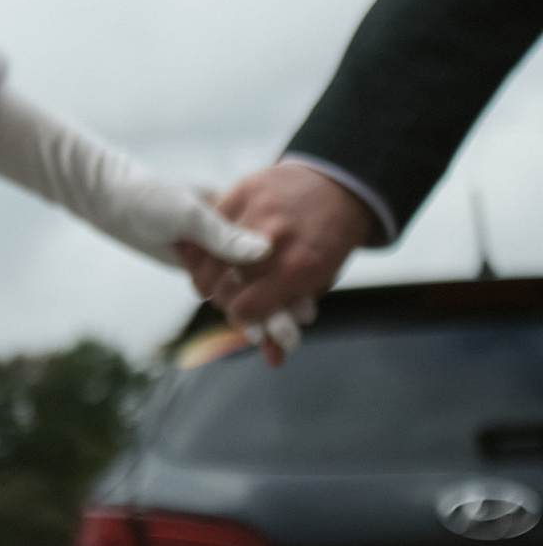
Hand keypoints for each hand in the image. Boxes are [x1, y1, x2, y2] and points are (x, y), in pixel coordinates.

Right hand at [190, 159, 378, 332]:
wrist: (341, 186)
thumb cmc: (331, 242)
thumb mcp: (319, 283)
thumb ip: (290, 315)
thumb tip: (274, 359)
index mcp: (299, 269)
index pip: (245, 307)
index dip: (237, 317)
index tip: (237, 314)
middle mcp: (276, 240)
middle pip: (225, 283)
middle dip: (221, 297)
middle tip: (221, 296)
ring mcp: (260, 209)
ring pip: (211, 250)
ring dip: (205, 269)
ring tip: (209, 275)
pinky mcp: (247, 186)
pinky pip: (213, 218)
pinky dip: (205, 236)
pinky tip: (205, 247)